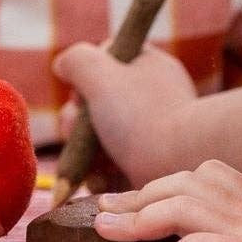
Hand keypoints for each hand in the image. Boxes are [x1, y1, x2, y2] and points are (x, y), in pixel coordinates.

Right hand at [53, 40, 200, 186]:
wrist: (178, 166)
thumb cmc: (141, 116)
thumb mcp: (102, 74)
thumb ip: (77, 61)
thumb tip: (62, 65)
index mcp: (148, 67)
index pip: (106, 61)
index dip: (86, 77)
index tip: (84, 94)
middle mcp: (149, 98)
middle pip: (95, 104)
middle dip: (77, 121)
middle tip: (78, 132)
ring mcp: (148, 134)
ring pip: (98, 139)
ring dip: (83, 152)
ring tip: (89, 163)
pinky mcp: (144, 168)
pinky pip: (111, 168)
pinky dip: (99, 175)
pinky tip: (98, 180)